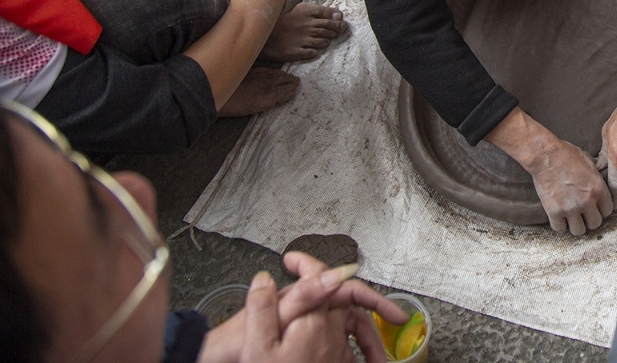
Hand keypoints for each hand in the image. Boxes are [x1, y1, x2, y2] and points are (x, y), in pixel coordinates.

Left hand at [198, 255, 406, 362]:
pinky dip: (347, 357)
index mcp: (301, 296)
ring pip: (344, 335)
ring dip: (362, 348)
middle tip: (386, 350)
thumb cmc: (233, 343)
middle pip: (351, 314)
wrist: (212, 361)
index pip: (347, 290)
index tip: (394, 313)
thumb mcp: (273, 316)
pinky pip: (333, 350)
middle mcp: (306, 309)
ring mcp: (304, 328)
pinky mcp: (300, 347)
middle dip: (373, 331)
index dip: (374, 299)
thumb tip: (336, 273)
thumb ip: (304, 293)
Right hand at [530, 139, 613, 234]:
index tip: (595, 207)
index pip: (608, 211)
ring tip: (571, 217)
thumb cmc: (567, 154)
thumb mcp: (590, 162)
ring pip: (579, 231)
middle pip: (595, 224)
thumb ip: (598, 178)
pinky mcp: (554, 211)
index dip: (601, 209)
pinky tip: (559, 216)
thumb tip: (602, 185)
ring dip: (576, 224)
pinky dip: (559, 224)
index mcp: (598, 189)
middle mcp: (587, 201)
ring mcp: (570, 208)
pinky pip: (560, 228)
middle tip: (583, 213)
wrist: (545, 155)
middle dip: (590, 218)